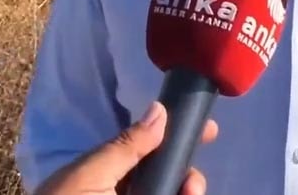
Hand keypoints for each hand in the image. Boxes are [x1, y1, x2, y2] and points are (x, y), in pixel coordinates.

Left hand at [33, 101, 218, 194]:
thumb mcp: (89, 176)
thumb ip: (125, 147)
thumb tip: (159, 110)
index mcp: (107, 173)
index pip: (147, 149)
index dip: (175, 137)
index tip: (208, 130)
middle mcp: (124, 192)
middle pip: (167, 177)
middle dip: (187, 175)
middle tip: (191, 185)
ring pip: (173, 193)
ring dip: (187, 192)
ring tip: (188, 193)